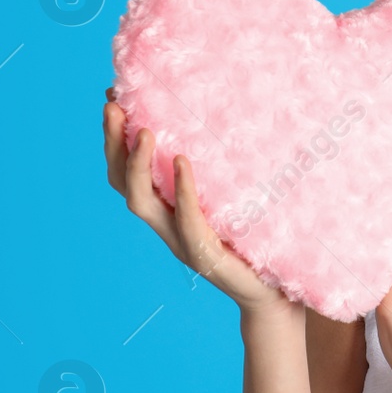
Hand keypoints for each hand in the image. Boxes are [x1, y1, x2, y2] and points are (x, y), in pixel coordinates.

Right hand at [103, 86, 288, 314]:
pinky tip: (182, 161)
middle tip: (114, 106)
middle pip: (122, 184)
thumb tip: (229, 121)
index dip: (114, 139)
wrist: (279, 295)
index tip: (113, 97)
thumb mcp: (237, 201)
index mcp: (168, 211)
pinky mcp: (207, 257)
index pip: (127, 174)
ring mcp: (182, 243)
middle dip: (112, 145)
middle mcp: (167, 227)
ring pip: (142, 203)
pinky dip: (183, 189)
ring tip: (143, 131)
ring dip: (138, 165)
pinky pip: (187, 219)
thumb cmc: (260, 243)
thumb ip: (224, 171)